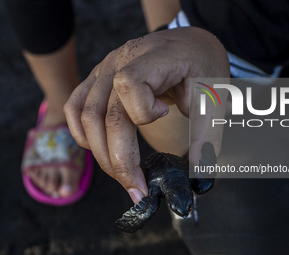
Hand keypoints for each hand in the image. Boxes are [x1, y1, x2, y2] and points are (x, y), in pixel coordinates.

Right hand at [64, 27, 228, 203]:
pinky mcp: (98, 78)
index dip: (144, 111)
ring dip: (100, 153)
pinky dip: (82, 132)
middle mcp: (120, 60)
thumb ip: (207, 134)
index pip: (129, 85)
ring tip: (123, 174)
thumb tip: (200, 173)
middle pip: (104, 114)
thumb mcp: (213, 96)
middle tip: (137, 189)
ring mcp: (105, 68)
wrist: (190, 44)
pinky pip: (75, 107)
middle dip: (119, 160)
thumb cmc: (201, 65)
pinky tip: (98, 148)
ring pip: (85, 116)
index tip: (165, 114)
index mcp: (153, 56)